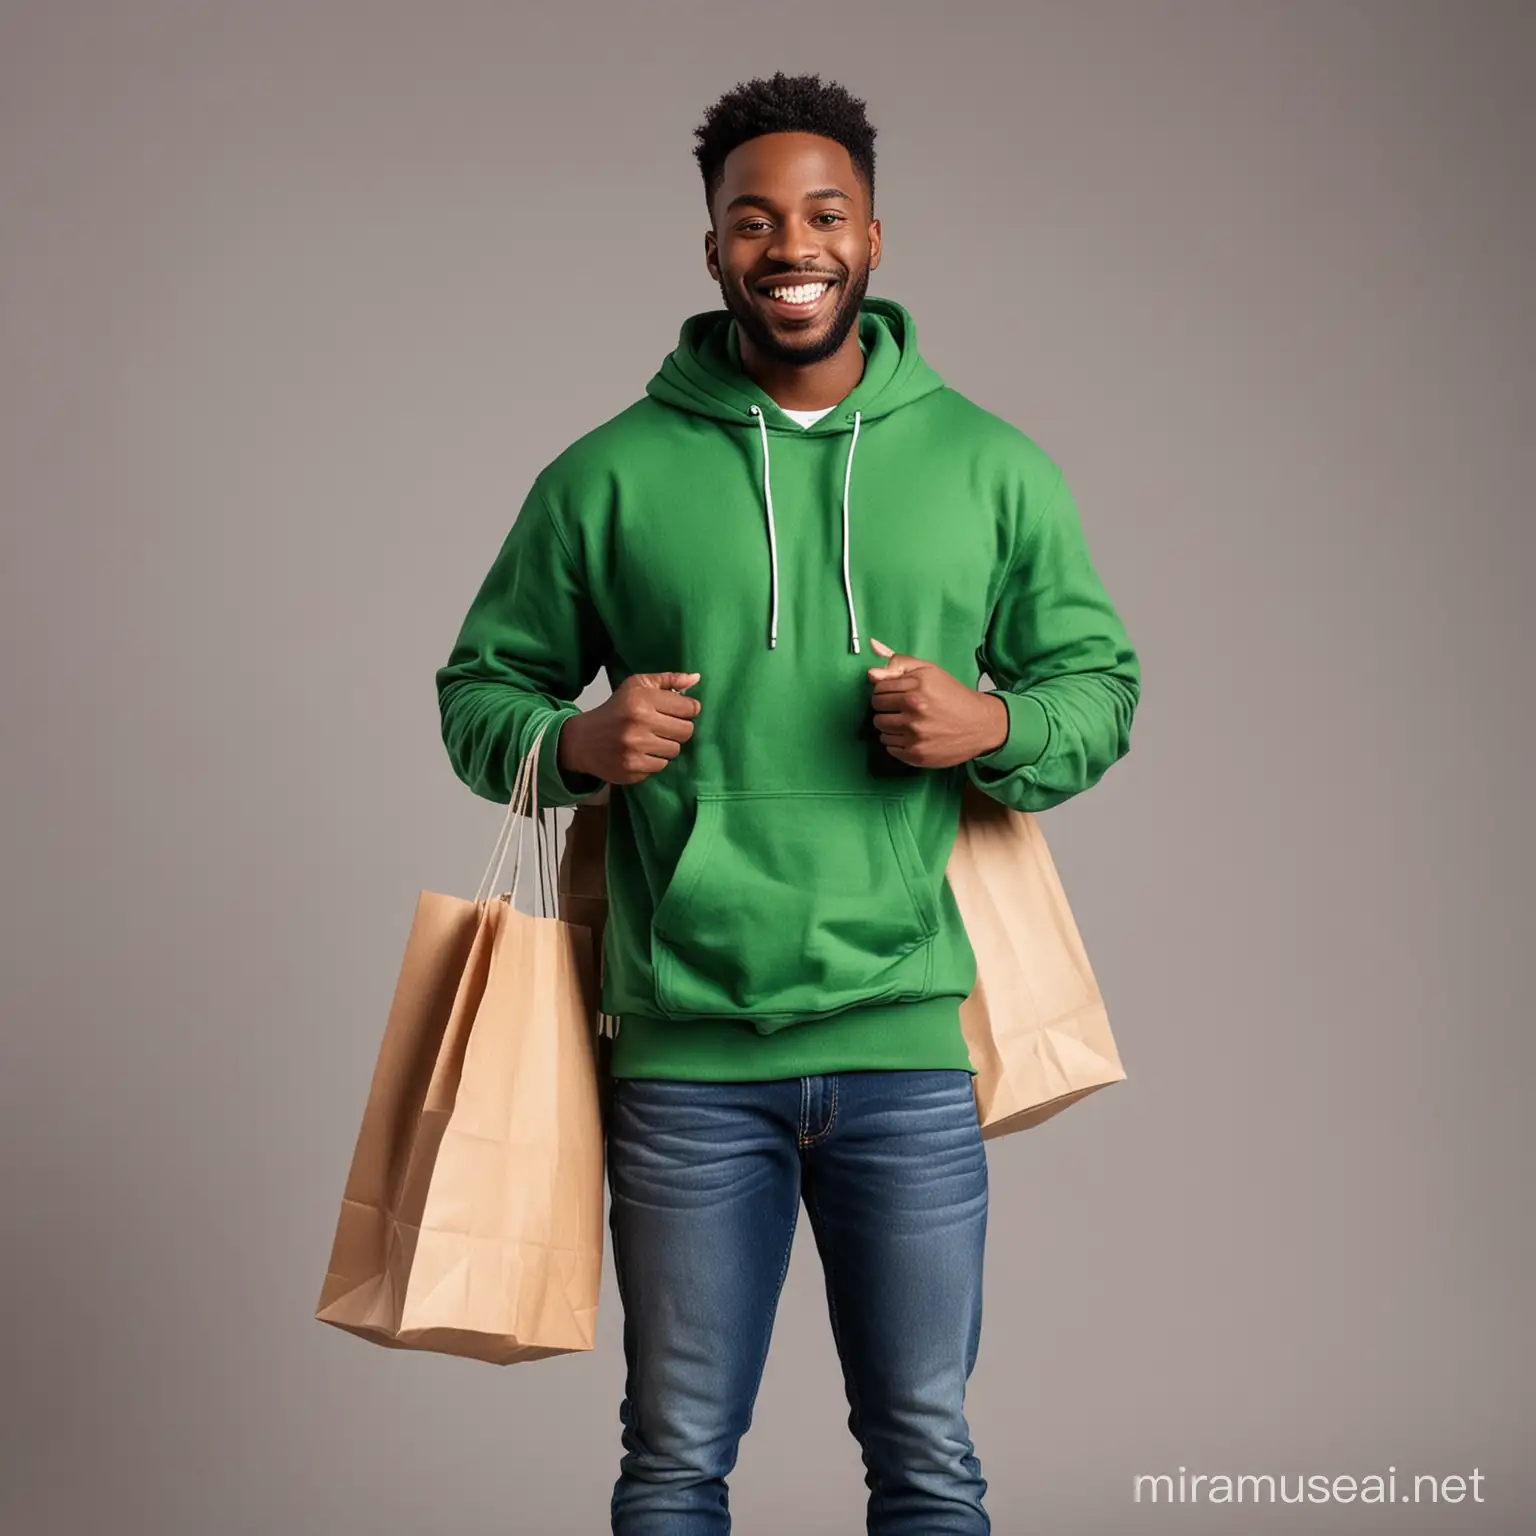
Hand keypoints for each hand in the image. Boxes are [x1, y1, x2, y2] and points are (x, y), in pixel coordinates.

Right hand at [558, 671, 701, 785]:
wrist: (582, 740)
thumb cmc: (615, 709)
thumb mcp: (637, 686)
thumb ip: (668, 680)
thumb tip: (696, 678)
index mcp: (642, 700)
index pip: (689, 708)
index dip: (688, 709)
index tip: (679, 711)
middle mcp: (640, 723)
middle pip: (686, 731)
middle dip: (679, 728)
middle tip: (664, 726)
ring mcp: (635, 749)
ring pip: (675, 750)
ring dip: (666, 745)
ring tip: (650, 739)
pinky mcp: (632, 769)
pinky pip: (661, 766)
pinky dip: (654, 760)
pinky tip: (641, 752)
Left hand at [866, 638, 1007, 769]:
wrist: (980, 724)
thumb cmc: (952, 694)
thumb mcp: (929, 670)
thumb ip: (897, 664)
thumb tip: (870, 671)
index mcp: (917, 687)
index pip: (878, 689)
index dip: (886, 691)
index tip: (897, 694)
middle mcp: (915, 710)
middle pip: (877, 710)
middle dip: (886, 708)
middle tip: (902, 709)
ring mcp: (915, 735)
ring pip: (881, 729)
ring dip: (890, 726)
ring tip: (907, 722)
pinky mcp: (916, 754)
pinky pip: (890, 747)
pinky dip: (897, 742)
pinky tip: (912, 736)